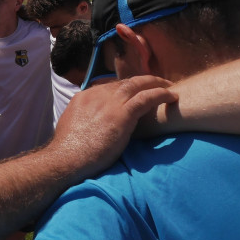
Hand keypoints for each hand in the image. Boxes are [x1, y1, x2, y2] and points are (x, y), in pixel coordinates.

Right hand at [49, 75, 177, 178]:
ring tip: (168, 86)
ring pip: (137, 84)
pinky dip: (161, 94)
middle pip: (124, 82)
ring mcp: (109, 103)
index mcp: (84, 97)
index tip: (137, 91)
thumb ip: (85, 120)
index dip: (126, 87)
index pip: (109, 86)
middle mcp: (97, 95)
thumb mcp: (73, 127)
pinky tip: (172, 96)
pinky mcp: (122, 114)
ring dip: (155, 84)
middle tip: (158, 84)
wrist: (66, 158)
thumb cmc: (69, 151)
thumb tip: (91, 125)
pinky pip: (146, 98)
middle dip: (142, 81)